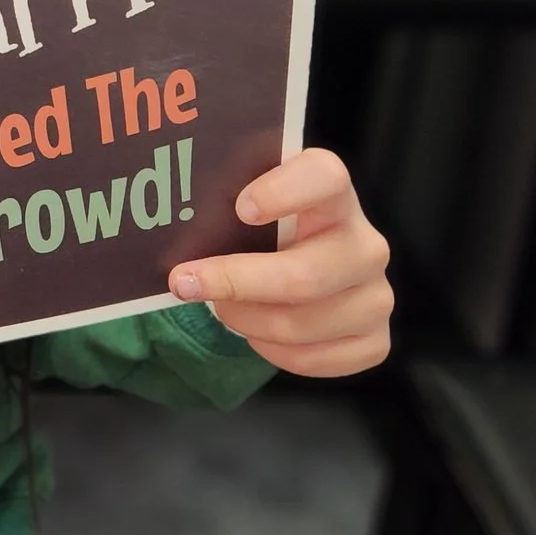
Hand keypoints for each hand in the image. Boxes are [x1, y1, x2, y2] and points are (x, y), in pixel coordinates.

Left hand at [169, 148, 391, 376]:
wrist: (300, 264)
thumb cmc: (263, 230)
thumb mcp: (244, 203)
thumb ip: (219, 195)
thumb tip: (159, 201)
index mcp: (332, 193)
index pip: (325, 176)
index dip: (285, 190)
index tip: (240, 208)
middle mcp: (364, 242)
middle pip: (305, 275)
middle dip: (236, 283)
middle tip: (186, 282)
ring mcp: (375, 293)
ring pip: (304, 323)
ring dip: (247, 321)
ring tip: (222, 308)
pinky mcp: (375, 338)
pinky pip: (319, 358)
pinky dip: (275, 352)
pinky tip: (258, 335)